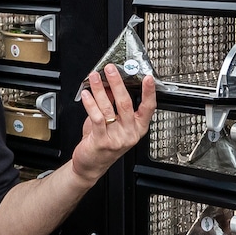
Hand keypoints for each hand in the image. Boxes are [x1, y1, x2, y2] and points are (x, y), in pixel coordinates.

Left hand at [71, 64, 155, 183]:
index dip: (149, 92)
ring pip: (109, 108)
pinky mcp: (102, 141)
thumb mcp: (113, 122)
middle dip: (117, 83)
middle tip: (111, 70)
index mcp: (137, 128)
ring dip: (100, 89)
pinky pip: (97, 118)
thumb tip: (111, 85)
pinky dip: (91, 104)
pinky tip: (87, 94)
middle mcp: (129, 133)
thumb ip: (113, 105)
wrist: (91, 164)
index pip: (148, 108)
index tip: (148, 78)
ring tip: (95, 77)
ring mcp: (116, 138)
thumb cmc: (103, 143)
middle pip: (126, 103)